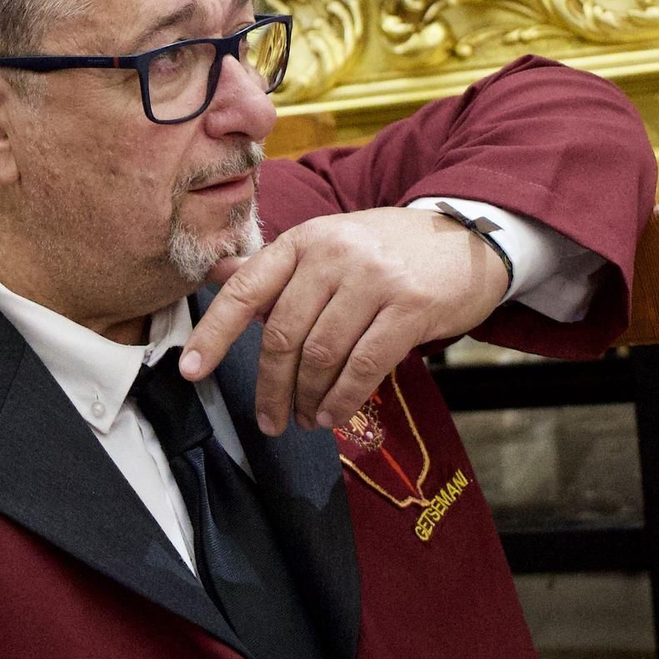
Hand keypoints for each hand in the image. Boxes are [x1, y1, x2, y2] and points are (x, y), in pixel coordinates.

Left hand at [179, 207, 509, 435]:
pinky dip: (342, 400)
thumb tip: (218, 275)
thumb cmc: (389, 249)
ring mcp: (373, 278)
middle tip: (270, 420)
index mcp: (305, 240)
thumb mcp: (331, 243)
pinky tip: (334, 415)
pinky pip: (362, 367)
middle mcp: (334, 254)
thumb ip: (278, 267)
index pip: (247, 289)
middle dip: (271, 388)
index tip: (190, 371)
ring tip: (306, 420)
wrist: (467, 238)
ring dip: (308, 400)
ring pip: (321, 356)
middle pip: (283, 336)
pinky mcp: (409, 307)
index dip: (214, 333)